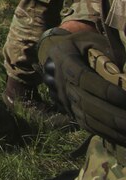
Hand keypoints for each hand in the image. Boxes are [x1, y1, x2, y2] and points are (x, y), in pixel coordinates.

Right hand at [39, 26, 125, 141]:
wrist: (59, 55)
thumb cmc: (83, 46)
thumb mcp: (93, 41)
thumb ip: (109, 52)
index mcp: (64, 57)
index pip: (83, 78)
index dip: (104, 90)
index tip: (125, 97)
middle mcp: (60, 80)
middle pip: (85, 102)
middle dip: (112, 115)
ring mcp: (63, 98)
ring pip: (86, 117)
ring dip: (111, 128)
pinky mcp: (70, 111)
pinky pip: (86, 125)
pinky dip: (105, 133)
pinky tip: (123, 138)